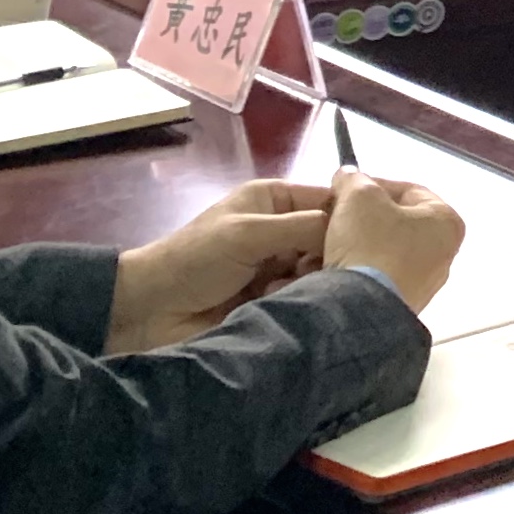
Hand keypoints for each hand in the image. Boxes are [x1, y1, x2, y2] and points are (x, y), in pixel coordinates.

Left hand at [106, 179, 334, 351]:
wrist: (150, 313)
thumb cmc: (195, 260)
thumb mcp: (248, 233)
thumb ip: (303, 227)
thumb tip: (355, 233)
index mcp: (276, 201)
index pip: (330, 201)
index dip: (350, 218)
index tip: (363, 242)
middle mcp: (283, 230)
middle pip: (331, 239)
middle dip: (328, 256)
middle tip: (313, 272)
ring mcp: (280, 267)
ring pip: (321, 271)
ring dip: (310, 282)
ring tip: (287, 291)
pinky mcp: (275, 299)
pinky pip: (305, 297)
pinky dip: (299, 302)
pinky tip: (281, 307)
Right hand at [323, 168, 464, 316]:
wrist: (361, 308)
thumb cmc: (370, 243)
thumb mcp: (358, 196)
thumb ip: (354, 179)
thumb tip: (348, 175)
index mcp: (447, 221)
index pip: (408, 190)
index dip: (371, 184)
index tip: (344, 189)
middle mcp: (444, 254)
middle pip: (395, 222)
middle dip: (361, 217)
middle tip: (333, 216)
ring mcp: (424, 285)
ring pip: (383, 252)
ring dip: (354, 244)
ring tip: (327, 242)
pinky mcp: (401, 307)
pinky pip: (376, 278)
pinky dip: (356, 270)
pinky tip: (333, 268)